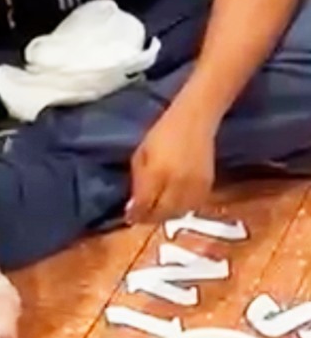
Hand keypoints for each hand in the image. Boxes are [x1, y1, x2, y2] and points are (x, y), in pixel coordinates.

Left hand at [127, 103, 216, 223]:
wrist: (195, 120)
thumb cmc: (162, 134)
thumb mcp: (140, 156)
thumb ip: (137, 183)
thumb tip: (133, 207)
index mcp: (157, 173)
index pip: (144, 205)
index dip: (135, 215)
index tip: (129, 217)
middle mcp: (177, 182)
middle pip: (161, 213)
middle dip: (149, 218)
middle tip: (141, 217)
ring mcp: (194, 185)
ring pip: (177, 213)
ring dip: (165, 216)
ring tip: (156, 211)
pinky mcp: (208, 185)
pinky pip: (193, 207)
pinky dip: (181, 210)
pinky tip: (173, 204)